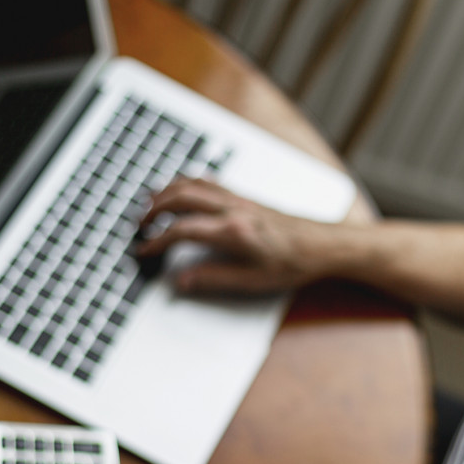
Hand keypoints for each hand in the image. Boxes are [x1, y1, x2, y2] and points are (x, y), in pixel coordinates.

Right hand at [139, 177, 336, 293]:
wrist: (323, 245)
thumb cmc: (293, 263)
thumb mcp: (252, 281)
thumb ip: (213, 279)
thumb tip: (180, 281)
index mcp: (234, 231)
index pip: (183, 231)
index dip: (157, 242)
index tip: (144, 252)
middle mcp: (234, 208)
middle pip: (181, 197)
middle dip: (154, 209)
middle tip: (139, 226)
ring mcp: (239, 198)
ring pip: (193, 184)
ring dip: (167, 192)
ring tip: (150, 205)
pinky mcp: (245, 196)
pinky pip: (209, 181)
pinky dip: (187, 184)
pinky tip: (181, 191)